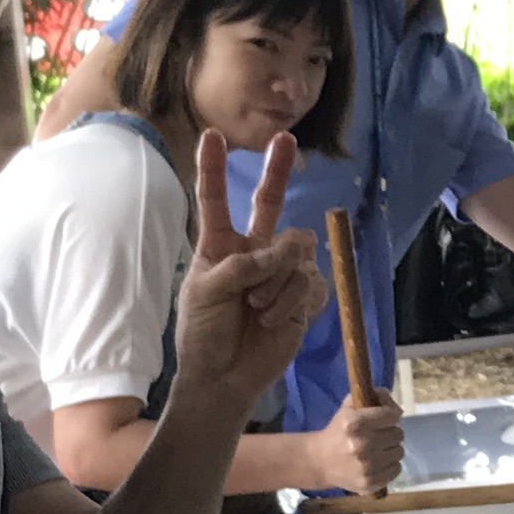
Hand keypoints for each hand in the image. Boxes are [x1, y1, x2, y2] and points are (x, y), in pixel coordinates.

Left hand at [175, 128, 328, 405]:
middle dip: (277, 171)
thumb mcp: (205, 293)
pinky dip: (291, 300)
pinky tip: (274, 319)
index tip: (211, 136)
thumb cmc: (204, 334)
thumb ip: (241, 265)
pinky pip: (310, 281)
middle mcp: (253, 252)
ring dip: (275, 281)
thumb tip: (286, 252)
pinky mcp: (304, 296)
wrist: (223, 377)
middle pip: (269, 204)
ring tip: (256, 309)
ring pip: (295, 251)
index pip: (216, 201)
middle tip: (284, 139)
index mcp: (219, 246)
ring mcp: (281, 272)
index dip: (215, 170)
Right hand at [306, 391, 404, 497]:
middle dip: (390, 432)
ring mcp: (367, 467)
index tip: (384, 418)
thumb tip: (393, 401)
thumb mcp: (349, 407)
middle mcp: (361, 446)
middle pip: (398, 434)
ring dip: (391, 449)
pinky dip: (389, 465)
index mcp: (354, 424)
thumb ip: (373, 397)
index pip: (392, 416)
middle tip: (378, 435)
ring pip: (399, 452)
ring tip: (377, 449)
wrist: (319, 462)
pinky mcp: (370, 483)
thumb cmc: (337, 432)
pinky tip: (377, 462)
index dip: (390, 415)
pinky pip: (396, 469)